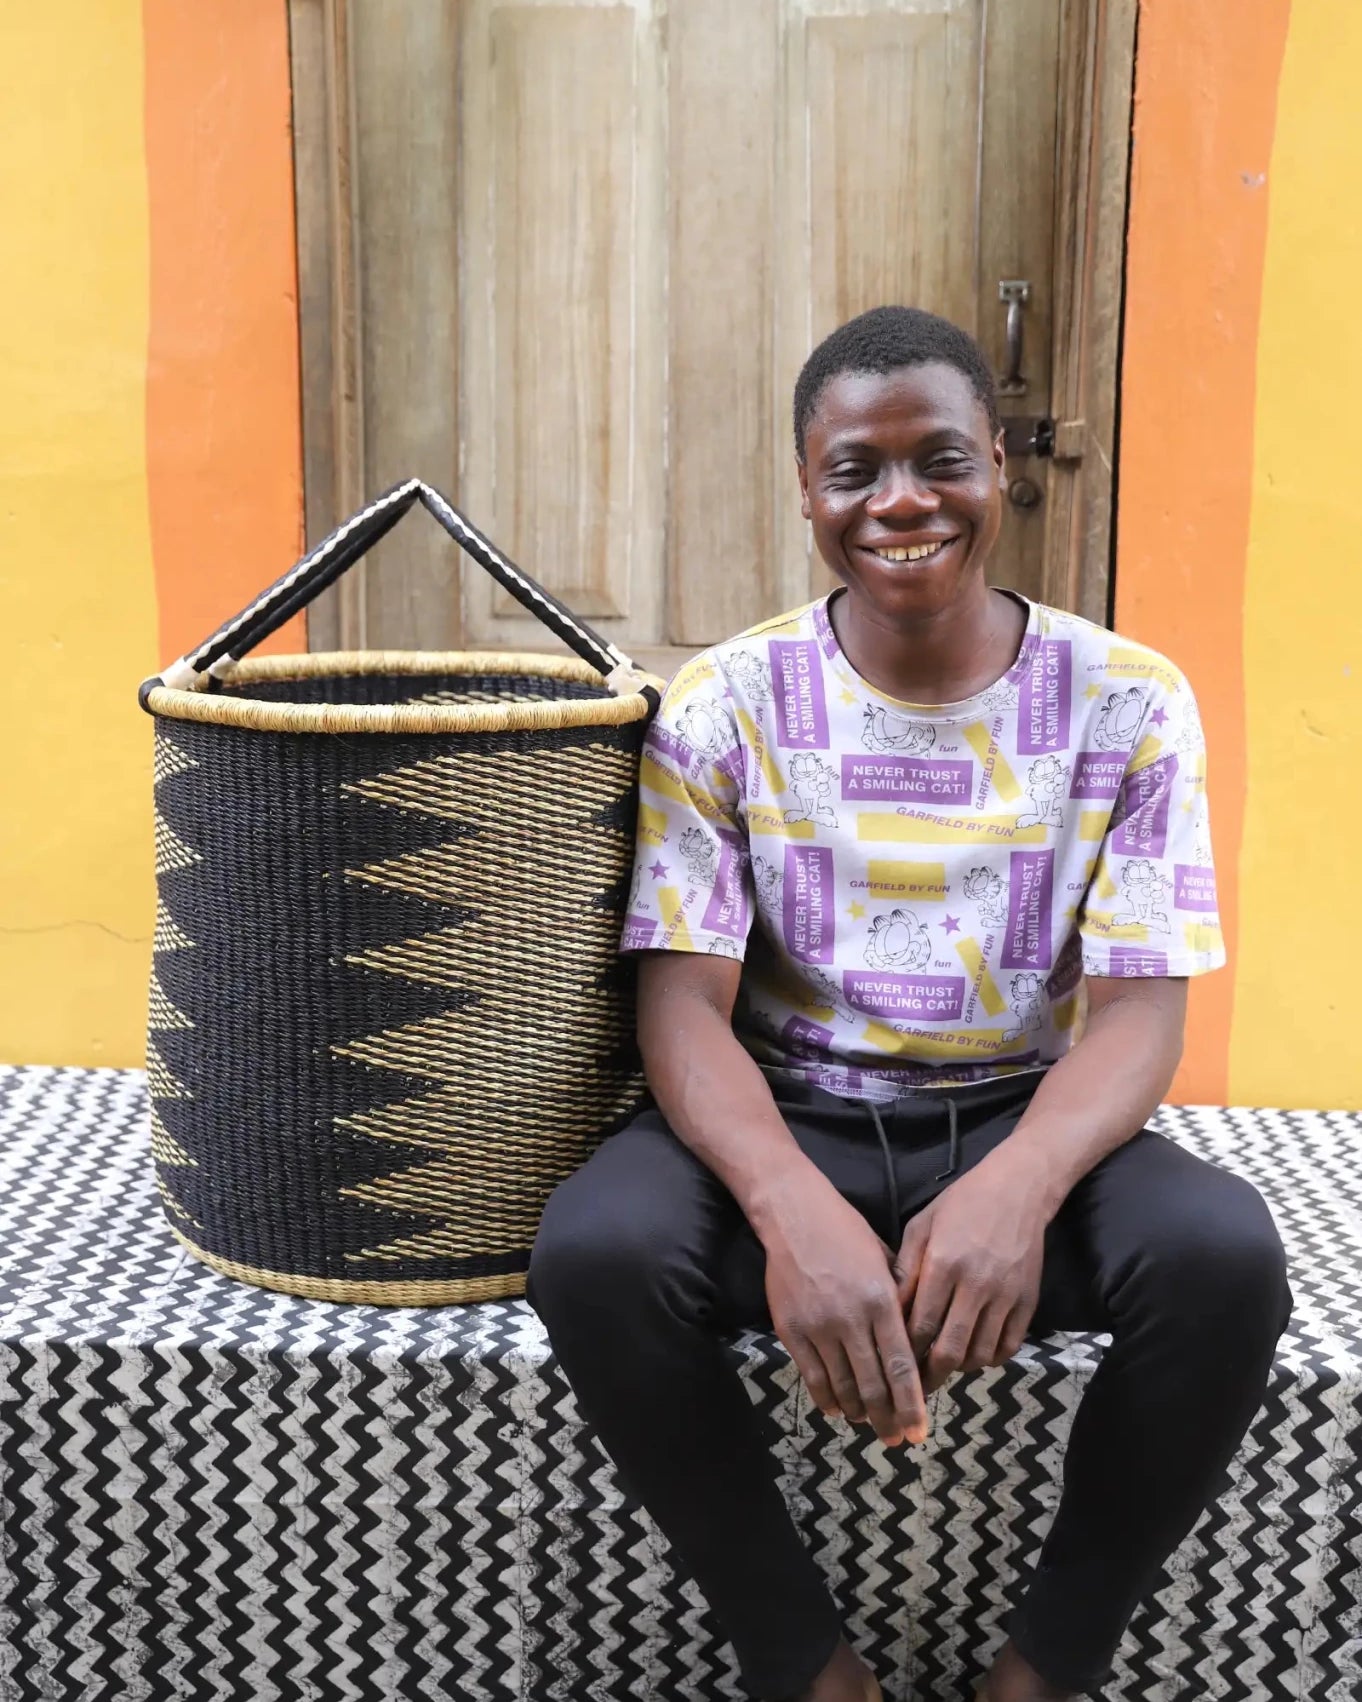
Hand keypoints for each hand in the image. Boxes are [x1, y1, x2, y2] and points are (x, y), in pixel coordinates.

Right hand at [761, 1175, 927, 1446]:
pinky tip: (838, 1409)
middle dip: (888, 1418)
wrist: (795, 1215)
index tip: (919, 1432)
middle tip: (896, 1440)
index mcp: (881, 1300)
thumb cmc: (847, 1232)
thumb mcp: (885, 1259)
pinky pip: (812, 1376)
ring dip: (858, 1412)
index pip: (901, 1365)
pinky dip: (827, 1398)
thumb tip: (917, 1342)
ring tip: (869, 1424)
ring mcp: (819, 1326)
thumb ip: (901, 1300)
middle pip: (873, 1384)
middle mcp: (851, 1318)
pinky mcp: (791, 1329)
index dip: (912, 1404)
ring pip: (843, 1385)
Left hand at [895, 1156, 1049, 1394]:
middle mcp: (976, 1285)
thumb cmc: (961, 1204)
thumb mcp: (921, 1226)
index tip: (894, 1367)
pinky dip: (990, 1357)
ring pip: (980, 1354)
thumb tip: (890, 1312)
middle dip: (930, 1376)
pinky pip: (1008, 1346)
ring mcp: (1006, 1296)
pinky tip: (975, 1351)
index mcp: (944, 1264)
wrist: (1018, 1189)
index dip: (907, 1353)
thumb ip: (906, 1269)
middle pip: (950, 1350)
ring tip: (944, 1364)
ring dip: (959, 1367)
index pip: (921, 1325)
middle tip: (916, 1387)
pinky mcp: (1029, 1302)